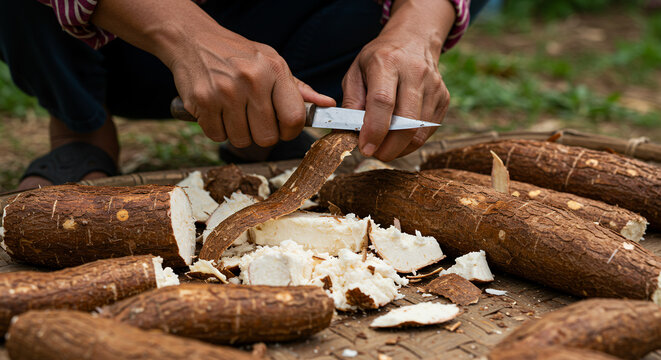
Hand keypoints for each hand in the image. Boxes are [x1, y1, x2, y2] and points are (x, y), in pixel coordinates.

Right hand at [91, 0, 333, 147]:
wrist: (193, 39)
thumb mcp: (272, 62)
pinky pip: (217, 137)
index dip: (290, 132)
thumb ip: (299, 89)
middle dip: (261, 134)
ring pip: (241, 140)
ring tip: (233, 112)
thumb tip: (327, 105)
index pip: (294, 119)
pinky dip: (217, 130)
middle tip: (253, 119)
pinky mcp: (202, 101)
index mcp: (275, 70)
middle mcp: (252, 80)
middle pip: (267, 137)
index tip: (282, 128)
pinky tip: (216, 111)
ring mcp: (225, 91)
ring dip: (238, 133)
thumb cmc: (238, 55)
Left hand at [342, 0, 454, 160]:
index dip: (374, 130)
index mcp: (387, 62)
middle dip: (388, 147)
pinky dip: (411, 142)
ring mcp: (433, 86)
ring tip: (383, 147)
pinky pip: (428, 131)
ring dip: (399, 148)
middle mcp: (415, 72)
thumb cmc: (379, 59)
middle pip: (406, 122)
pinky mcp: (443, 98)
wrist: (413, 40)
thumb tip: (346, 134)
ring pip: (419, 131)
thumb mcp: (356, 72)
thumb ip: (350, 102)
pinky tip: (398, 138)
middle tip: (373, 153)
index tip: (364, 148)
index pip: (383, 101)